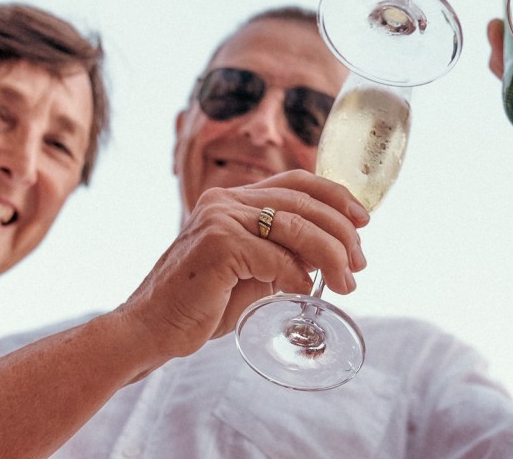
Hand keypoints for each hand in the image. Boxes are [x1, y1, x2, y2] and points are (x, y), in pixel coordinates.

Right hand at [113, 171, 366, 359]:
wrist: (150, 330)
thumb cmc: (200, 305)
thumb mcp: (251, 271)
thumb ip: (283, 255)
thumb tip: (329, 255)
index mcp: (233, 200)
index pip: (296, 182)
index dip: (336, 196)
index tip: (363, 221)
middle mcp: (226, 200)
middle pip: (302, 202)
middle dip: (341, 232)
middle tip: (359, 264)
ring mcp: (219, 219)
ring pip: (293, 226)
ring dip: (329, 255)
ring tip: (346, 282)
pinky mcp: (216, 244)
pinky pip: (273, 256)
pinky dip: (296, 274)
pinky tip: (306, 291)